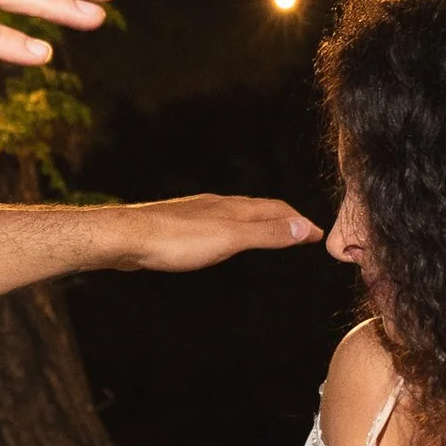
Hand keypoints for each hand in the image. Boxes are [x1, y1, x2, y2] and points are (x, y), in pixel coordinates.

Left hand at [116, 193, 320, 266]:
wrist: (127, 237)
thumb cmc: (175, 240)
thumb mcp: (229, 239)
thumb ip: (266, 234)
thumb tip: (303, 227)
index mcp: (233, 208)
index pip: (277, 209)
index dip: (300, 221)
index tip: (318, 233)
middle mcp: (217, 205)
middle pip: (259, 208)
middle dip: (283, 218)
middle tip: (300, 230)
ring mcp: (197, 214)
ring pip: (236, 215)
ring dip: (257, 223)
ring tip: (267, 233)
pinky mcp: (178, 226)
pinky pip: (215, 225)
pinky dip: (232, 231)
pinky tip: (221, 239)